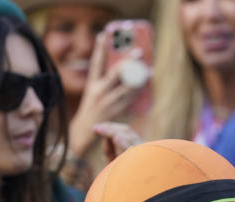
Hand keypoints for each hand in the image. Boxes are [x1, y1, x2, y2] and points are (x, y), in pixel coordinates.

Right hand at [68, 32, 139, 157]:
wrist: (85, 134)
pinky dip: (140, 90)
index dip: (100, 47)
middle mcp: (99, 91)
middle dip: (128, 60)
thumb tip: (124, 73)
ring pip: (128, 85)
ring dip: (140, 77)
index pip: (95, 62)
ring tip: (150, 69)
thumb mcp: (94, 96)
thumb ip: (105, 85)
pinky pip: (132, 98)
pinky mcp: (117, 111)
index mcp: (91, 85)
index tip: (104, 33)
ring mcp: (108, 101)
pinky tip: (147, 83)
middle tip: (140, 51)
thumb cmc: (92, 113)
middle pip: (116, 72)